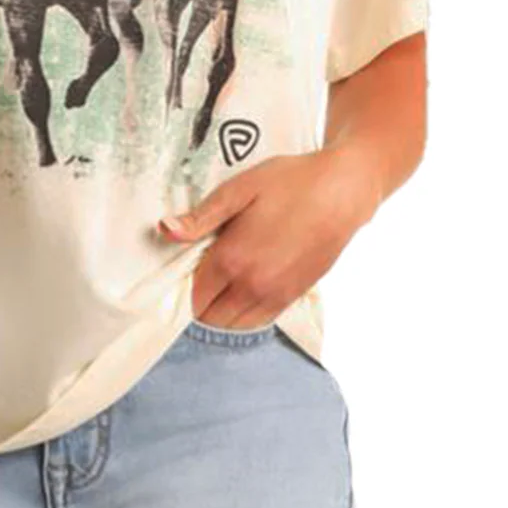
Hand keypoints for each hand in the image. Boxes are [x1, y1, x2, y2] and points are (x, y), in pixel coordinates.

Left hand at [157, 148, 380, 329]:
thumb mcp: (238, 190)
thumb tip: (164, 230)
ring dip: (221, 310)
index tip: (181, 268)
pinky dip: (244, 313)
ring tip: (220, 279)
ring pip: (235, 324)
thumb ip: (200, 217)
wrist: (343, 191)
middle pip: (211, 317)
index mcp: (232, 259)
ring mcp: (277, 295)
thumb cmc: (289, 183)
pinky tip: (244, 286)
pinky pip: (260, 320)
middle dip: (198, 301)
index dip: (181, 285)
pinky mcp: (296, 295)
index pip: (193, 295)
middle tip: (199, 272)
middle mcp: (253, 285)